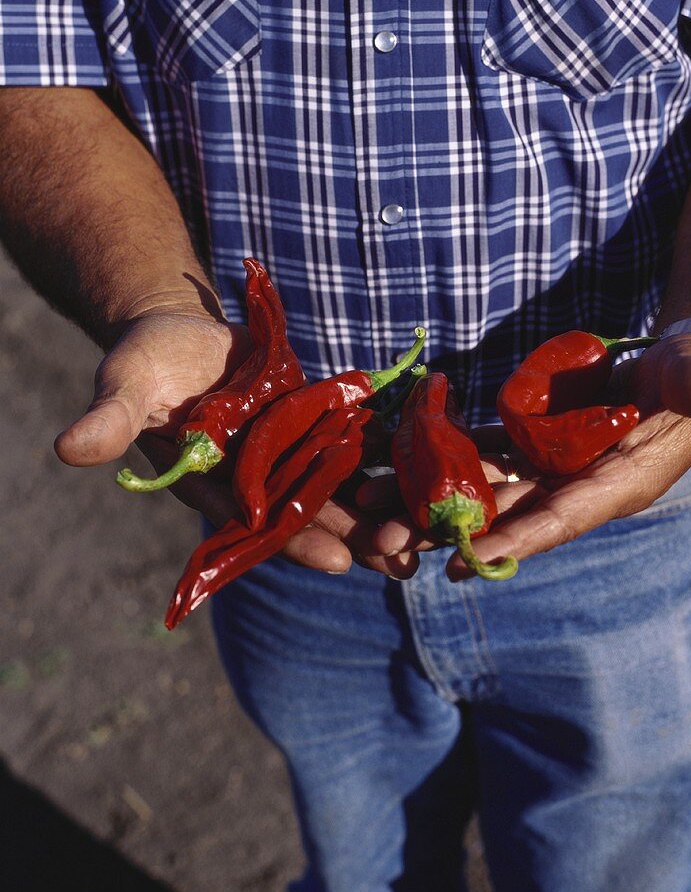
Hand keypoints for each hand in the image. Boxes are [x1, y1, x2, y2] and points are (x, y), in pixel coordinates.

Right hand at [54, 310, 415, 578]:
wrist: (184, 330)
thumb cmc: (147, 359)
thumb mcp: (127, 384)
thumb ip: (110, 419)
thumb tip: (66, 449)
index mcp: (211, 482)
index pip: (256, 521)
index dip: (293, 539)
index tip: (335, 560)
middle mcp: (254, 476)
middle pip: (307, 513)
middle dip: (352, 536)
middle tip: (400, 561)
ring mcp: (286, 451)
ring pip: (334, 485)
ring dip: (375, 506)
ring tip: (422, 533)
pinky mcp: (310, 422)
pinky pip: (348, 442)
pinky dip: (381, 455)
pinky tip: (423, 471)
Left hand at [362, 333, 690, 577]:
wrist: (678, 370)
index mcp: (614, 487)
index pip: (562, 518)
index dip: (517, 538)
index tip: (465, 559)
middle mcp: (573, 487)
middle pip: (504, 516)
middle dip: (445, 530)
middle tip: (382, 543)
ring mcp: (547, 466)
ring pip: (480, 487)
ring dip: (427, 497)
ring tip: (367, 506)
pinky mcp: (530, 439)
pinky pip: (478, 449)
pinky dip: (440, 453)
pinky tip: (395, 453)